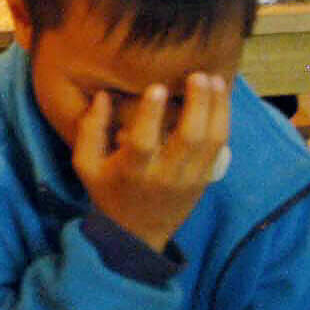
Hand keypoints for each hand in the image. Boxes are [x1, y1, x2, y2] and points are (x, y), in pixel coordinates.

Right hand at [74, 74, 230, 253]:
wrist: (137, 234)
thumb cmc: (108, 192)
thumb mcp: (86, 165)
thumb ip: (91, 130)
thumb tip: (103, 95)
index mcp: (132, 172)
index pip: (144, 142)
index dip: (151, 114)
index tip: (157, 86)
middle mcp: (165, 176)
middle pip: (189, 138)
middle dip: (198, 104)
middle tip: (199, 75)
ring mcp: (189, 179)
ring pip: (212, 141)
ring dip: (217, 108)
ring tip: (215, 80)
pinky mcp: (204, 180)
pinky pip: (220, 149)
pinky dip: (223, 121)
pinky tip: (222, 100)